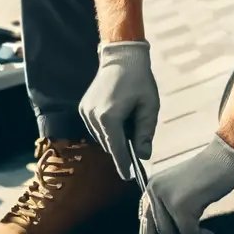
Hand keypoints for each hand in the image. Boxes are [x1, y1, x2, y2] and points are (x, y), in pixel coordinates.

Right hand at [78, 40, 160, 179]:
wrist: (121, 56)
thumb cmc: (139, 80)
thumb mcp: (149, 106)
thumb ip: (146, 132)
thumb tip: (144, 155)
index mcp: (109, 117)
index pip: (117, 149)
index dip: (124, 164)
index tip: (129, 177)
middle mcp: (93, 116)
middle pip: (109, 144)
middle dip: (122, 149)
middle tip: (137, 152)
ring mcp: (86, 111)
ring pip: (102, 137)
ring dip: (114, 138)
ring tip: (129, 128)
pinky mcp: (84, 107)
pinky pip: (96, 127)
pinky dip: (107, 129)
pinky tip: (119, 119)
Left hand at [143, 134, 233, 233]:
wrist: (226, 157)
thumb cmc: (208, 174)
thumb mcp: (181, 189)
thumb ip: (168, 207)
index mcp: (152, 186)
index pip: (145, 220)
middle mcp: (154, 190)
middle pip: (157, 230)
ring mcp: (167, 197)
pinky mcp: (181, 205)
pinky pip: (188, 233)